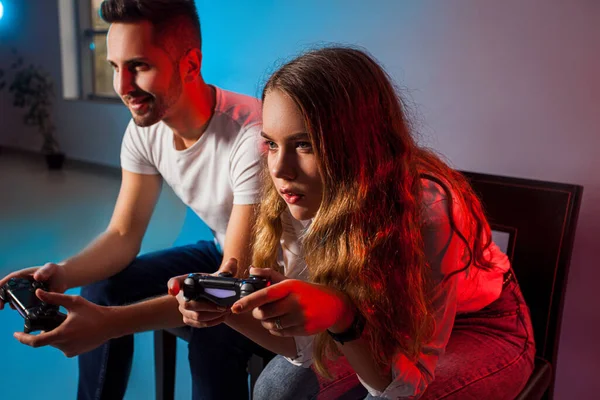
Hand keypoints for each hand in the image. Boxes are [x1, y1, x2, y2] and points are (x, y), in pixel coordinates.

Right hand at [0, 263, 67, 309]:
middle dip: (1, 300)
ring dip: (12, 305)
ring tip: (15, 308)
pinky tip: (24, 313)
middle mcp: (20, 286)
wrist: (63, 279)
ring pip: (13, 302)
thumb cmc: (54, 271)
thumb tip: (36, 277)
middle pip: (5, 293)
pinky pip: (25, 308)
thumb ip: (44, 271)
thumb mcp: (50, 268)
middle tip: (1, 307)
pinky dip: (22, 311)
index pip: (6, 282)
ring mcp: (25, 295)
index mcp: (21, 276)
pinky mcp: (32, 302)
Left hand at [13, 290, 115, 357]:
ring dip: (55, 333)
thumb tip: (38, 293)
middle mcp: (64, 345)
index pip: (35, 341)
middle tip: (57, 319)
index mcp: (62, 334)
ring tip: (69, 322)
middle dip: (46, 329)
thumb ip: (54, 298)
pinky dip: (63, 338)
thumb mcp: (73, 302)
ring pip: (54, 342)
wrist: (111, 325)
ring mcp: (69, 350)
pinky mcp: (74, 352)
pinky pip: (62, 346)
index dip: (23, 339)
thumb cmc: (93, 312)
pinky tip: (75, 329)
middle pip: (45, 339)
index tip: (15, 335)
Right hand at [167, 258, 238, 328]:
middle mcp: (181, 296)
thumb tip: (233, 261)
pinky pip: (199, 324)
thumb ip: (226, 270)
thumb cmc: (212, 284)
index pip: (174, 282)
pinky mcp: (188, 320)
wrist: (212, 296)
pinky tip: (223, 317)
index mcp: (185, 281)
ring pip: (196, 316)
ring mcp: (183, 309)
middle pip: (189, 304)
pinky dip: (213, 321)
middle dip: (208, 306)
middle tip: (224, 306)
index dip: (172, 286)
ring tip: (227, 311)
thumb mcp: (218, 276)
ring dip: (213, 315)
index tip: (174, 291)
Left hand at [231, 276, 354, 336]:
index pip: (265, 295)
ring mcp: (300, 317)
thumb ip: (270, 275)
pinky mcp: (304, 329)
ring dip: (266, 322)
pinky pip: (279, 332)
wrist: (334, 304)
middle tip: (261, 309)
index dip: (248, 302)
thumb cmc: (307, 291)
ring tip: (273, 315)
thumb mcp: (291, 281)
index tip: (235, 307)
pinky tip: (282, 322)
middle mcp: (295, 302)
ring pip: (270, 324)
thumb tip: (251, 270)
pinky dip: (275, 328)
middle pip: (264, 313)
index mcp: (290, 287)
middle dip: (257, 313)